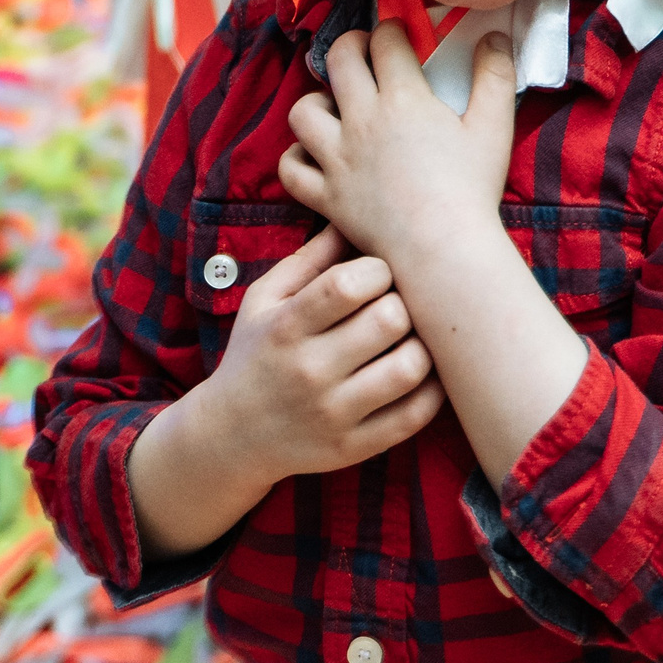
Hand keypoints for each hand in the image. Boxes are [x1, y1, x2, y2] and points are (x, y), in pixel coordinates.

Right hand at [195, 226, 444, 487]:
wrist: (231, 436)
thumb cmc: (256, 352)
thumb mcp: (264, 299)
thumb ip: (309, 259)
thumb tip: (352, 215)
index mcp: (286, 327)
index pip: (349, 284)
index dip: (378, 269)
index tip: (377, 274)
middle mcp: (308, 372)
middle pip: (389, 321)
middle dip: (404, 303)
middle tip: (399, 304)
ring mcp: (333, 414)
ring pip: (409, 368)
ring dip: (422, 345)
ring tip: (411, 337)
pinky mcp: (353, 447)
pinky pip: (414, 415)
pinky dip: (431, 390)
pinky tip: (422, 372)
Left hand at [280, 27, 515, 267]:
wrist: (443, 250)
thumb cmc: (472, 190)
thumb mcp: (494, 127)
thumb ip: (495, 75)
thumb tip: (494, 35)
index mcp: (403, 98)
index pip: (385, 41)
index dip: (392, 30)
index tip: (401, 36)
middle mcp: (362, 121)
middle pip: (339, 60)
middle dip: (350, 46)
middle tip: (363, 54)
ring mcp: (338, 159)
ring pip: (302, 111)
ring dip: (316, 102)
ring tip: (336, 107)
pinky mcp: (326, 196)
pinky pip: (291, 169)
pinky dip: (297, 158)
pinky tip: (315, 156)